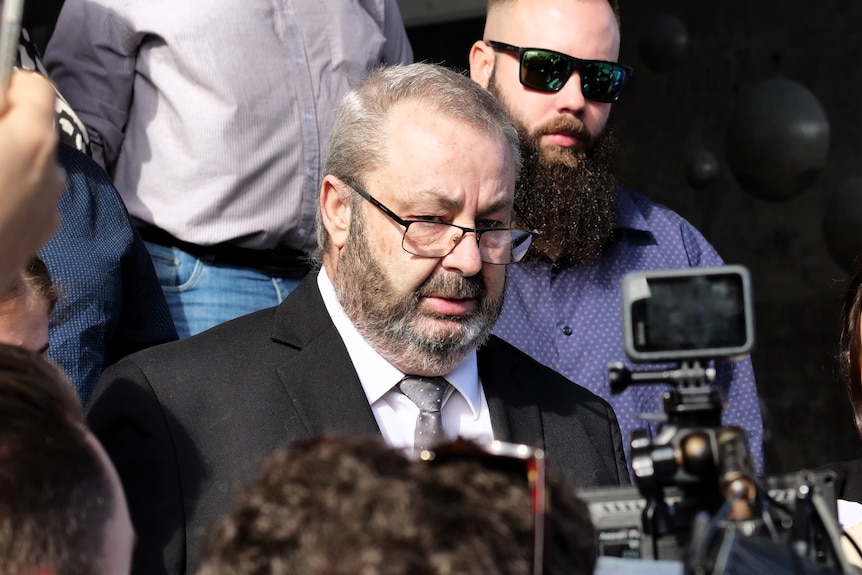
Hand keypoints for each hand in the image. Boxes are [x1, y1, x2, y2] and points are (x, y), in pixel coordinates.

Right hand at [0, 70, 64, 292]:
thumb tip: (0, 92)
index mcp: (32, 140)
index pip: (35, 87)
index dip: (5, 86)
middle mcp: (53, 172)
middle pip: (32, 129)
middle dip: (2, 127)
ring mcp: (50, 208)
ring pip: (30, 166)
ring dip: (4, 162)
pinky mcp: (39, 236)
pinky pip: (26, 199)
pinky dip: (6, 194)